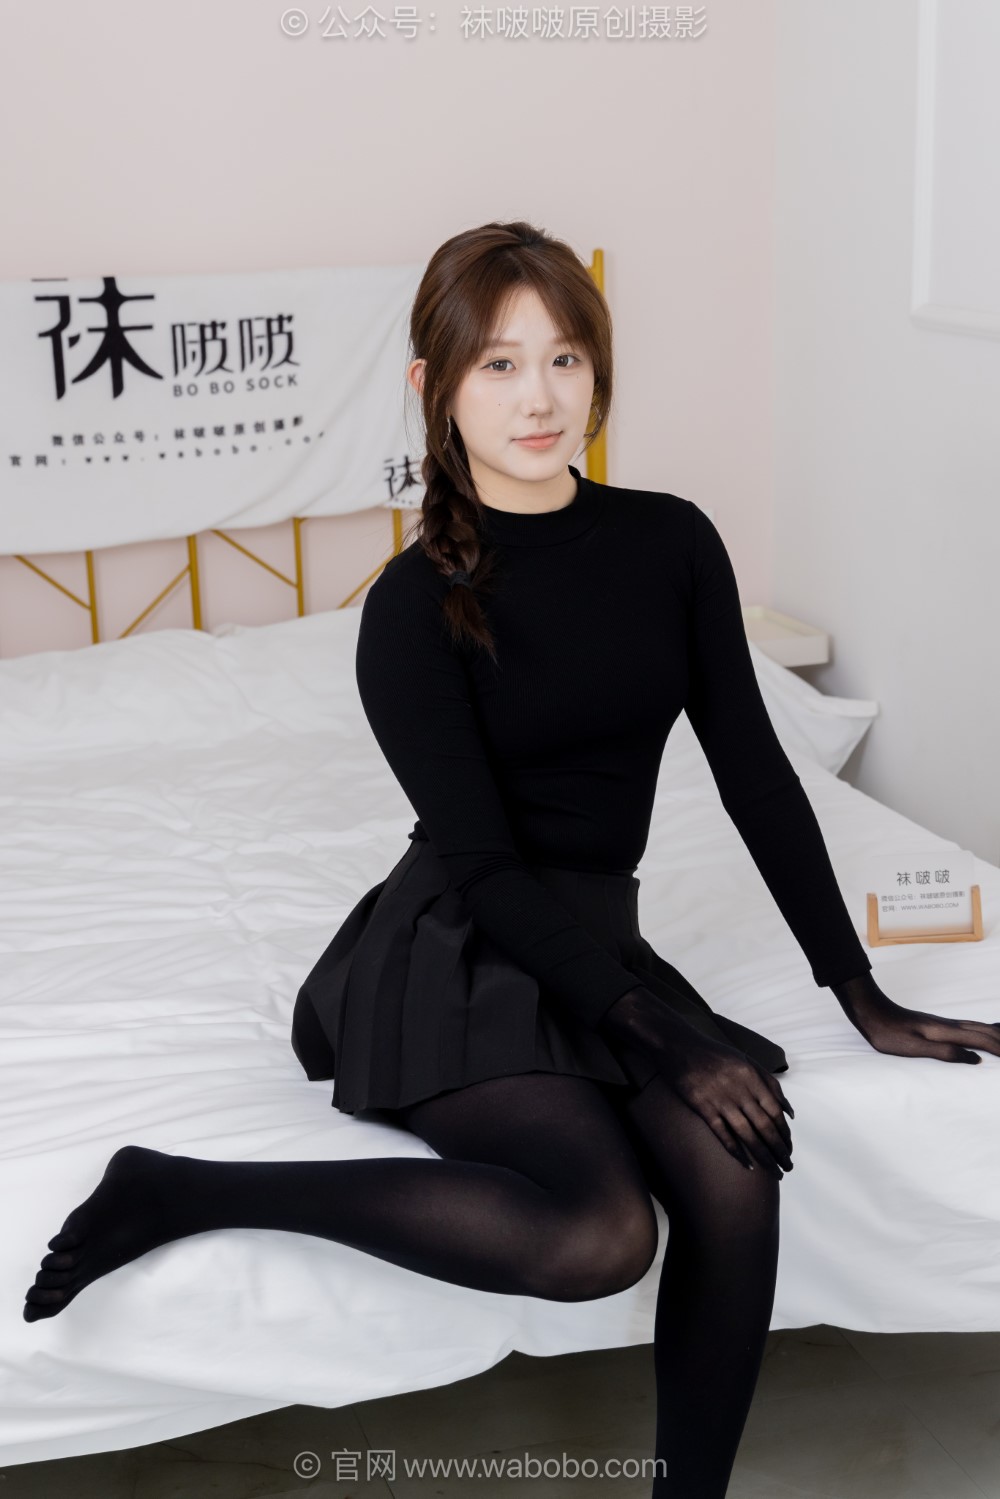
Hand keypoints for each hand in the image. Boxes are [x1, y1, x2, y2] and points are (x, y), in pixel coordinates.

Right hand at [599, 986, 794, 1177]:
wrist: (680, 1046)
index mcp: (752, 1077)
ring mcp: (720, 1100)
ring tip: (773, 1171)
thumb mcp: (746, 1060)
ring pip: (747, 1134)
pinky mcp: (702, 1107)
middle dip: (779, 1150)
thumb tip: (789, 1112)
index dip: (784, 1133)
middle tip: (787, 1167)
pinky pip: (722, 1133)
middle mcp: (739, 1089)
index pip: (775, 1111)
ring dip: (763, 1156)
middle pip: (765, 1126)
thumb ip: (770, 1084)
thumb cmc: (715, 1053)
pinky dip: (736, 1151)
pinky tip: (746, 1164)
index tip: (789, 1148)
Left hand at [832, 973, 999, 1063]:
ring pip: (977, 1026)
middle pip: (984, 1031)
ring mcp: (943, 1023)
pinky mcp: (936, 1024)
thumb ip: (946, 1053)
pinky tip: (979, 1031)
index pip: (982, 1041)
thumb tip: (977, 1059)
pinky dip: (981, 1029)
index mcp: (946, 1032)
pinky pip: (968, 1026)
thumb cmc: (889, 1033)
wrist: (871, 1012)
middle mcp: (949, 1025)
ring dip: (994, 1033)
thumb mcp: (915, 1048)